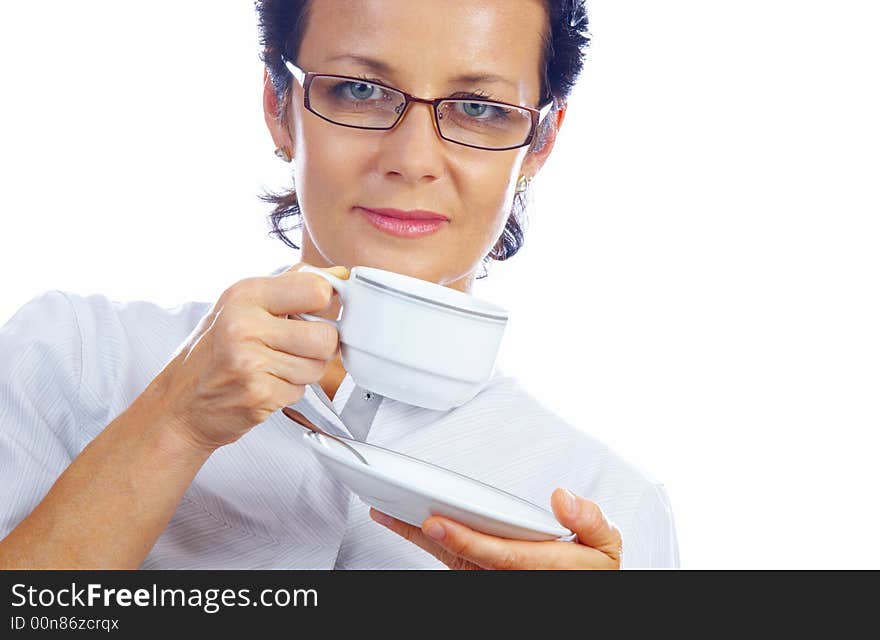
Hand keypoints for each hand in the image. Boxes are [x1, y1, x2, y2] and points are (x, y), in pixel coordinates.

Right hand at [146, 262, 348, 452]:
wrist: (179, 404)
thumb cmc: (213, 353)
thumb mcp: (243, 305)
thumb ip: (292, 286)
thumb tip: (338, 275)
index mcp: (245, 294)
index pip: (317, 289)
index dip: (326, 304)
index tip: (317, 311)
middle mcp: (245, 324)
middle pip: (326, 336)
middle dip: (318, 347)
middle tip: (296, 347)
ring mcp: (250, 361)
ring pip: (318, 367)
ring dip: (304, 372)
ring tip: (274, 367)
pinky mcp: (257, 394)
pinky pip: (301, 391)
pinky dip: (288, 391)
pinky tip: (264, 385)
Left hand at [369, 487, 621, 568]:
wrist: (580, 586)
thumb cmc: (591, 568)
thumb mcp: (606, 547)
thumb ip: (590, 522)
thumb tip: (563, 498)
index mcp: (541, 566)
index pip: (498, 555)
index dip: (465, 540)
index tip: (436, 521)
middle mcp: (510, 574)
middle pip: (462, 557)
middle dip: (429, 536)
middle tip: (396, 513)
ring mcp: (491, 575)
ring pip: (449, 557)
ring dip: (416, 536)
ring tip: (387, 510)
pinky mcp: (480, 571)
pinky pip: (448, 557)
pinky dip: (425, 540)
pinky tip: (404, 521)